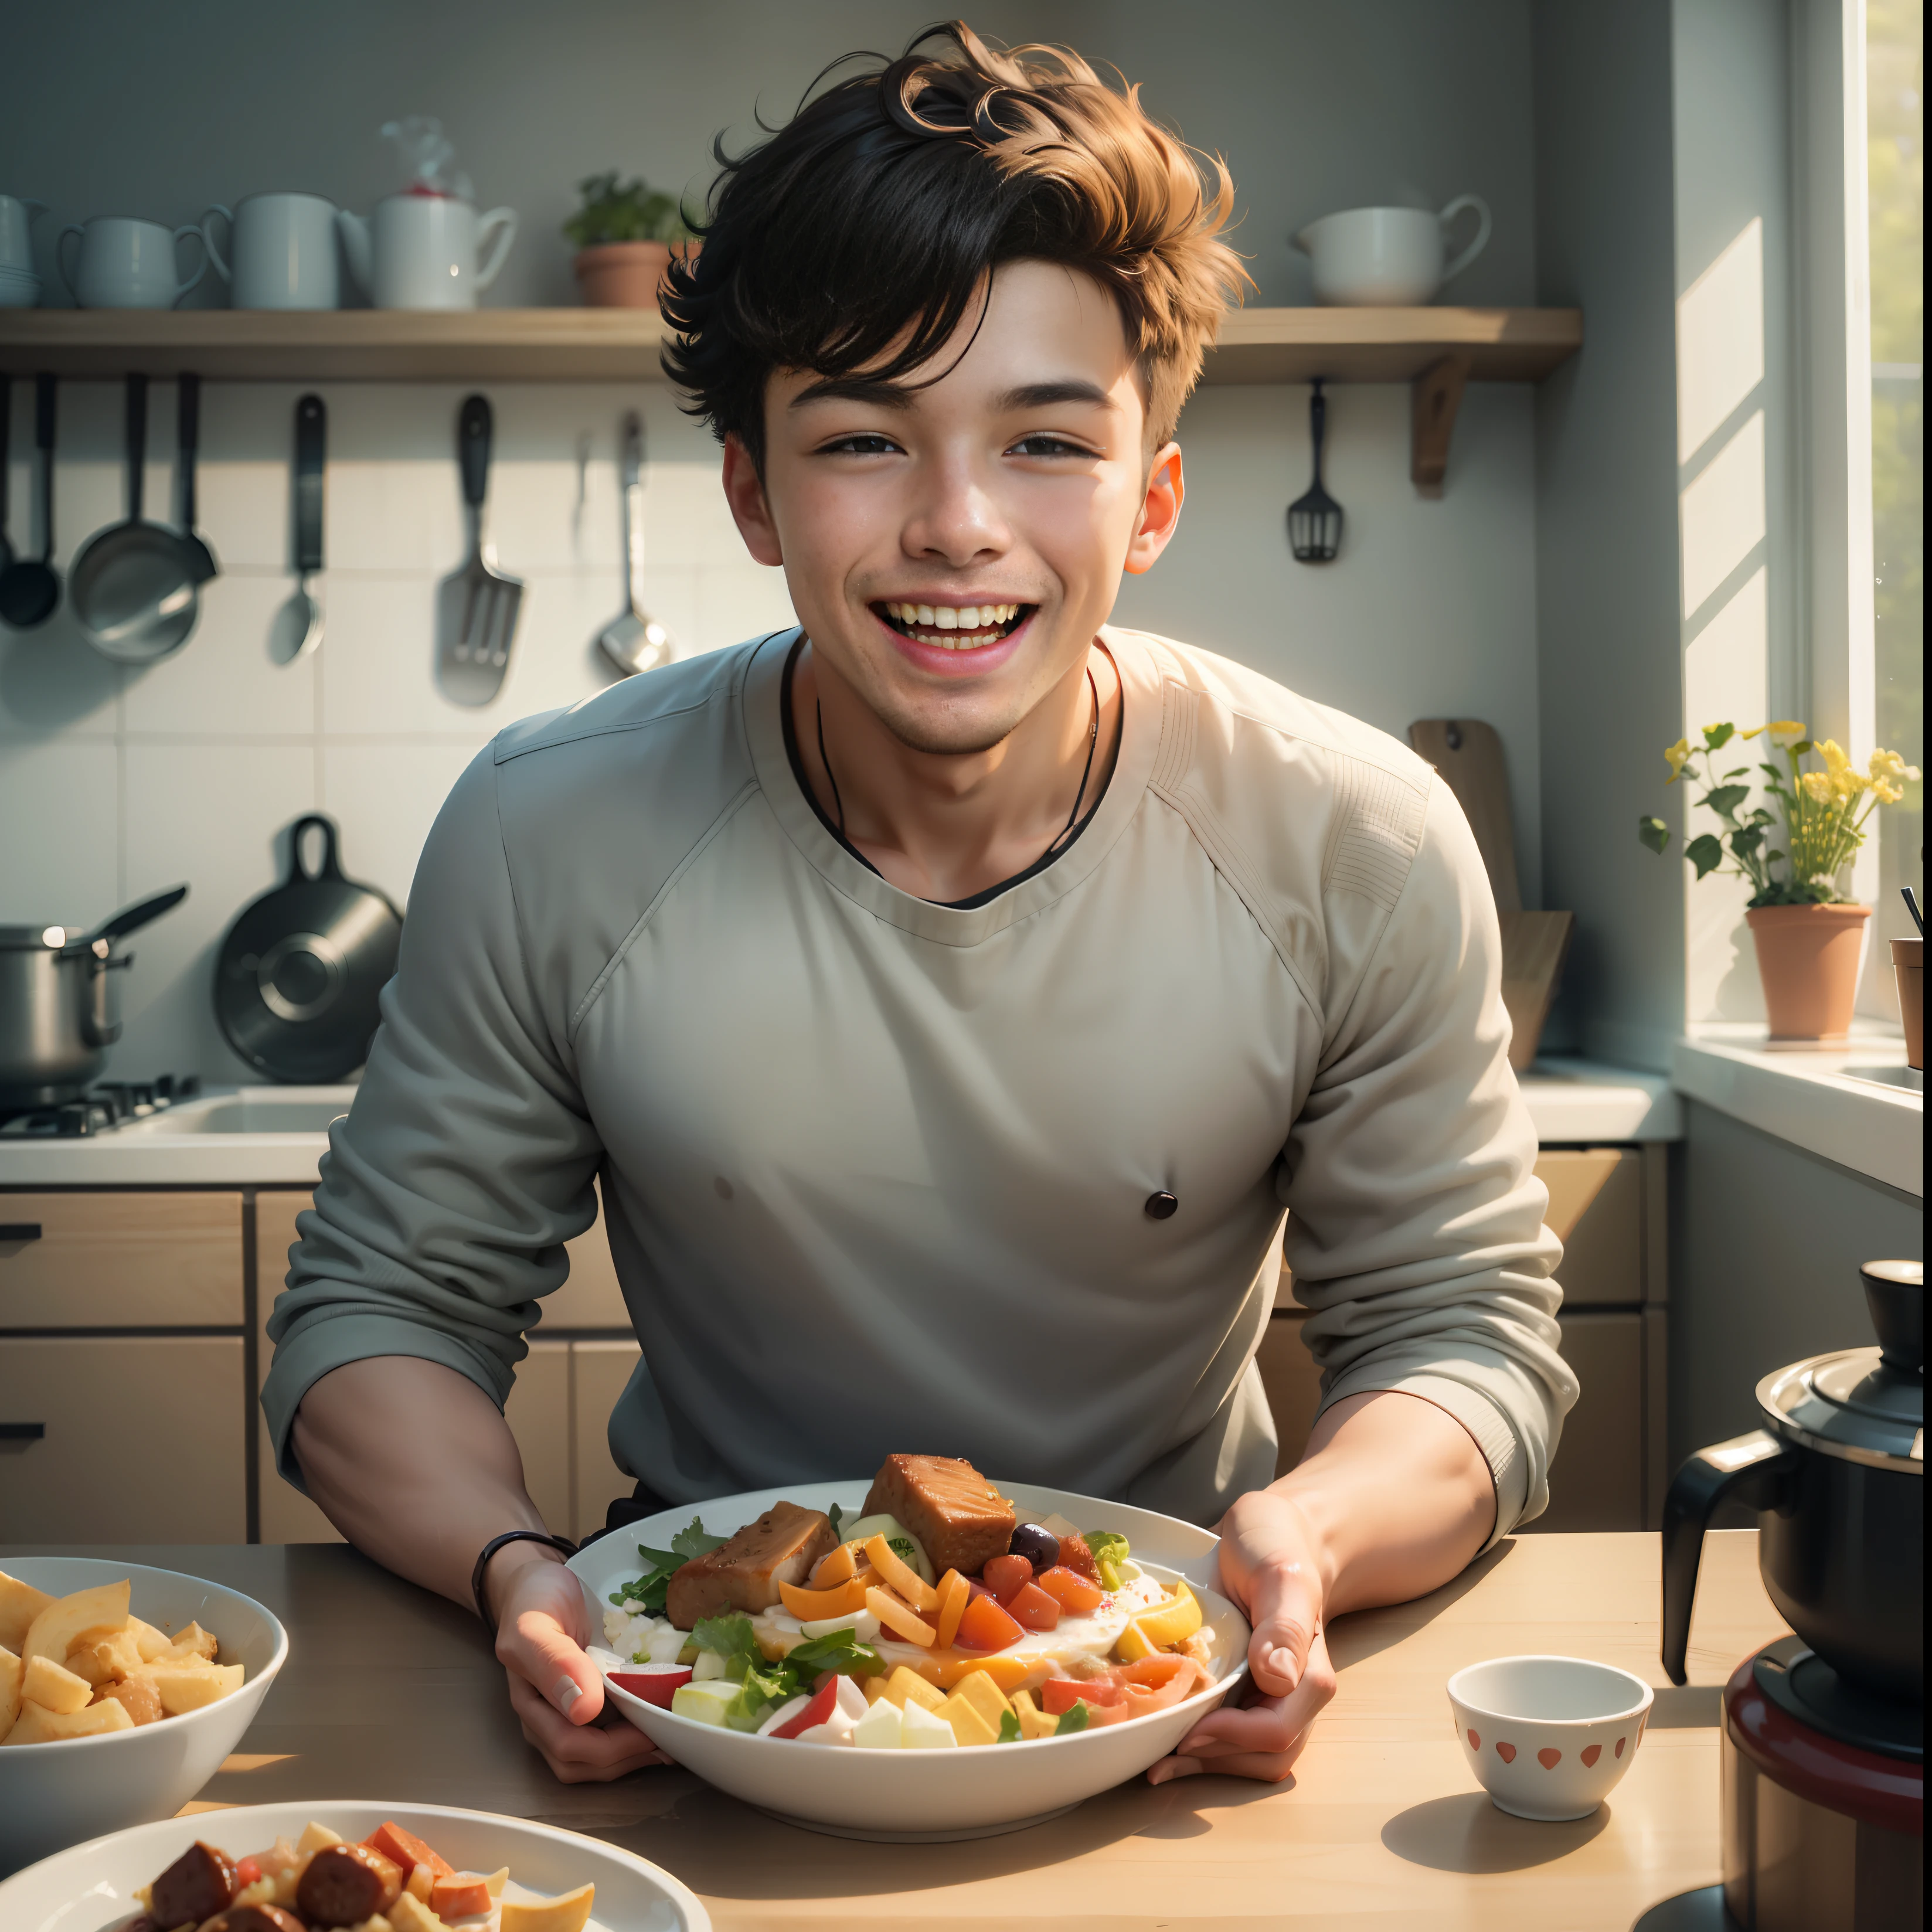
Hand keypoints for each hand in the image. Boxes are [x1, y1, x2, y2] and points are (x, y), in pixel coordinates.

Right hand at [491, 1552, 673, 1783]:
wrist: (538, 1581)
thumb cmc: (534, 1599)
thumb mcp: (536, 1624)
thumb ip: (554, 1663)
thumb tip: (583, 1711)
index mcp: (531, 1704)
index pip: (568, 1747)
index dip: (612, 1749)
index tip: (651, 1731)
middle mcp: (546, 1717)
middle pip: (582, 1762)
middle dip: (626, 1759)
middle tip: (668, 1740)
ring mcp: (566, 1711)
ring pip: (595, 1757)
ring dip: (631, 1755)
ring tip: (668, 1739)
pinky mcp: (586, 1700)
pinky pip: (606, 1731)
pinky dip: (633, 1736)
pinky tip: (657, 1723)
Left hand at [1147, 1487, 1336, 1784]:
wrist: (1270, 1533)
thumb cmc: (1277, 1547)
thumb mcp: (1281, 1575)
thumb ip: (1284, 1626)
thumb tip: (1278, 1680)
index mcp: (1309, 1673)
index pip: (1276, 1730)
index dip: (1231, 1738)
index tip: (1187, 1729)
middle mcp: (1294, 1694)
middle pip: (1263, 1756)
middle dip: (1213, 1763)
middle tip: (1158, 1758)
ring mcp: (1269, 1696)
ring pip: (1248, 1757)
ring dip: (1205, 1765)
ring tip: (1156, 1759)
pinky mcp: (1244, 1691)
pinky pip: (1230, 1735)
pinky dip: (1201, 1746)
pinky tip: (1166, 1735)